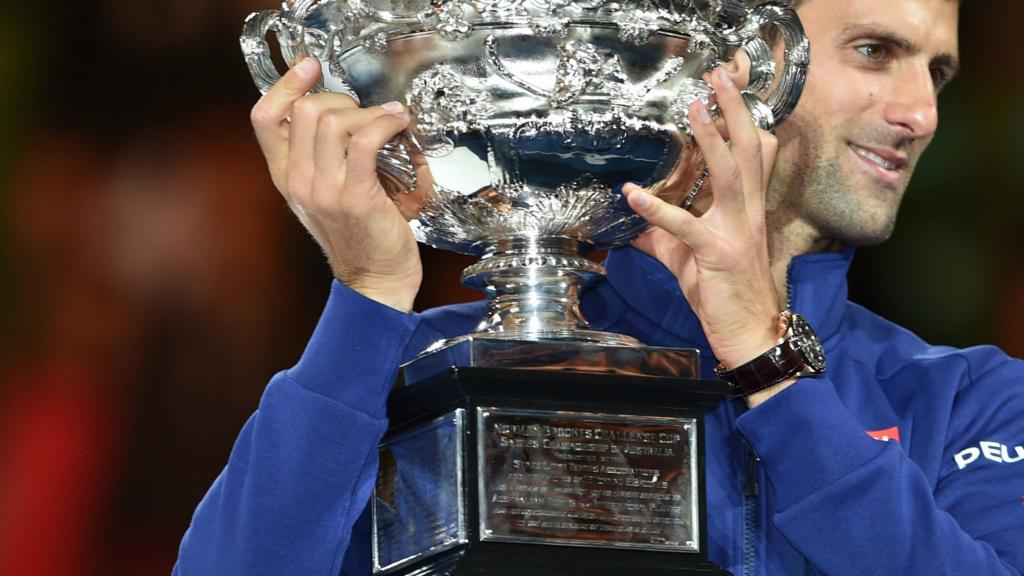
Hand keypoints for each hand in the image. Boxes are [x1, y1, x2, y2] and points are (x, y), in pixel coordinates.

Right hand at [250, 57, 422, 311]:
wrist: (376, 281)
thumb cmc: (362, 234)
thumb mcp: (329, 192)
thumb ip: (325, 157)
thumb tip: (350, 111)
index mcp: (285, 177)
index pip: (263, 117)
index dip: (285, 84)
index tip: (310, 66)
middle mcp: (297, 182)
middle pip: (303, 111)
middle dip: (340, 100)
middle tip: (366, 113)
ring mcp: (323, 190)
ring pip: (333, 122)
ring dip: (368, 112)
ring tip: (390, 120)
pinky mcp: (355, 197)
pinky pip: (365, 140)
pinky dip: (386, 123)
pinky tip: (400, 125)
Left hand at [623, 67, 780, 371]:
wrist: (750, 334)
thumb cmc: (724, 293)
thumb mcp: (689, 256)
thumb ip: (662, 234)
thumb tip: (629, 222)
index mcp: (747, 208)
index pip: (757, 154)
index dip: (746, 119)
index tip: (732, 88)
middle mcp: (748, 212)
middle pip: (751, 150)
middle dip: (735, 110)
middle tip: (720, 77)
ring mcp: (736, 231)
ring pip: (731, 174)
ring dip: (712, 140)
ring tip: (696, 110)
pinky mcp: (717, 253)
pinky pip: (685, 226)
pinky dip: (657, 209)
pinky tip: (633, 196)